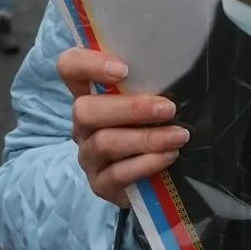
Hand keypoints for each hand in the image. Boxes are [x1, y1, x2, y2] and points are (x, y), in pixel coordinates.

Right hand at [58, 48, 186, 205]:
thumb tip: (180, 68)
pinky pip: (117, 174)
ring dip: (146, 138)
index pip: (70, 68)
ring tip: (179, 136)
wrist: (154, 179)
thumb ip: (150, 85)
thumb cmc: (152, 127)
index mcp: (89, 95)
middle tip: (168, 108)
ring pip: (104, 143)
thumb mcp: (148, 102)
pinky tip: (169, 156)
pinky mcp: (100, 184)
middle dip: (130, 109)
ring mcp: (88, 156)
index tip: (124, 70)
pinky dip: (146, 163)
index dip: (88, 65)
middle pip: (84, 110)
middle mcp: (83, 125)